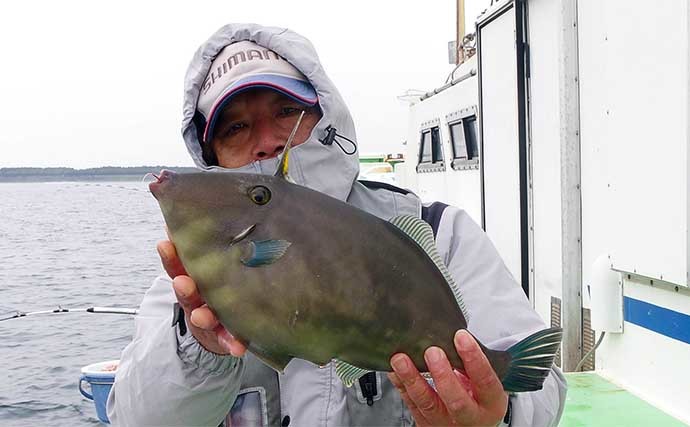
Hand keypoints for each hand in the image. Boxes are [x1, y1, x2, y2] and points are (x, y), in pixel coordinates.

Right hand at [157, 239, 246, 356]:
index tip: (166, 244)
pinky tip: (238, 347)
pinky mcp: (222, 336)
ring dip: (202, 316)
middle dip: (184, 287)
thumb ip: (200, 241)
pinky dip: (231, 344)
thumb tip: (194, 199)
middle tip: (184, 282)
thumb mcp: (208, 262)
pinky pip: (227, 340)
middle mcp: (196, 297)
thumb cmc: (217, 283)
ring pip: (202, 316)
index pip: (176, 265)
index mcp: (191, 277)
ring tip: (202, 316)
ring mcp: (208, 317)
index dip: (170, 256)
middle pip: (186, 291)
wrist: (218, 325)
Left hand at [388, 330, 507, 426]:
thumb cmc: (478, 399)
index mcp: (490, 403)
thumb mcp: (484, 384)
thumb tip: (454, 335)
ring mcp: (445, 422)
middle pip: (456, 400)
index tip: (461, 337)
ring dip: (412, 379)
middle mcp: (470, 416)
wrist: (469, 425)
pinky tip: (394, 370)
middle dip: (443, 374)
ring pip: (427, 403)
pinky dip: (400, 384)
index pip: (485, 380)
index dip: (474, 358)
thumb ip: (471, 365)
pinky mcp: (425, 422)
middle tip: (432, 352)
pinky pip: (410, 403)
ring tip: (401, 359)